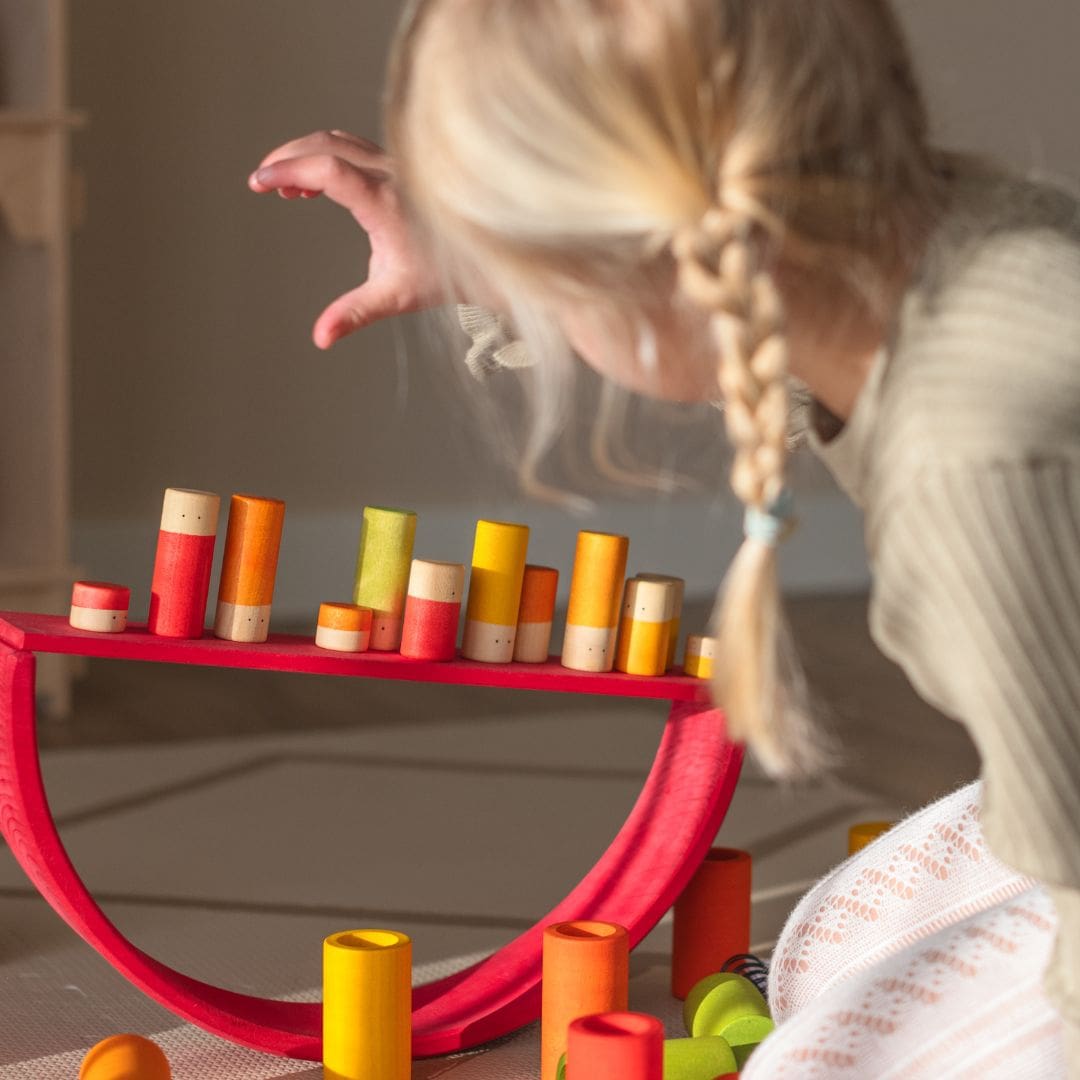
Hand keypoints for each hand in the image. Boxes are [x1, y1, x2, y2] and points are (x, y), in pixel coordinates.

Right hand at [249, 130, 442, 347]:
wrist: (483, 259)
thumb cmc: (441, 276)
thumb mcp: (395, 297)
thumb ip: (354, 314)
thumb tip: (321, 338)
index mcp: (386, 203)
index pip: (329, 169)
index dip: (290, 169)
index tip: (260, 181)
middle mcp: (392, 177)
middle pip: (327, 145)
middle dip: (288, 157)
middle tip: (261, 180)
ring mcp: (396, 167)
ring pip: (341, 142)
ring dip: (306, 156)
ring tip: (284, 189)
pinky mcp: (398, 167)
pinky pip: (354, 149)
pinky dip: (326, 158)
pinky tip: (311, 188)